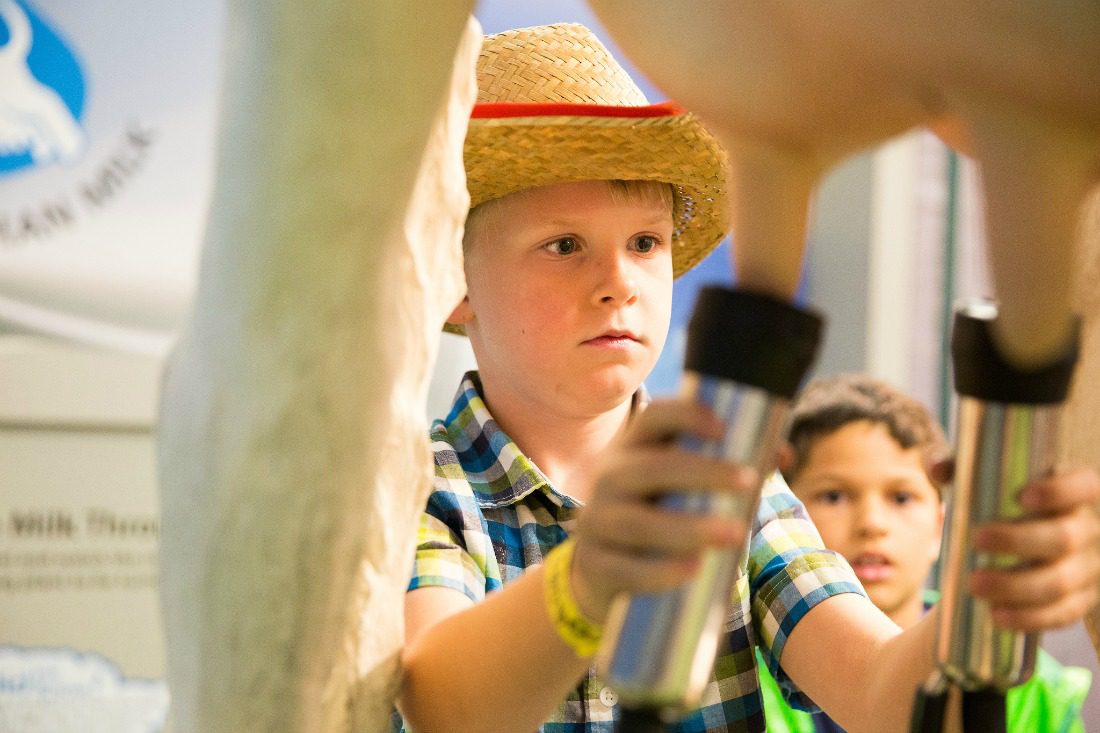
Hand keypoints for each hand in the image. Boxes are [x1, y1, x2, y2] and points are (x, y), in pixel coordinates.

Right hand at [569, 399, 756, 620]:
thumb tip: (781, 454)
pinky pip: (624, 568)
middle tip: (748, 481)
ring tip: (735, 534)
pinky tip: (692, 570)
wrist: (599, 570)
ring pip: (638, 522)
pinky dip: (659, 571)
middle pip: (649, 468)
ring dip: (688, 526)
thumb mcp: (679, 489)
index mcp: (633, 450)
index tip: (723, 427)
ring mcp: (597, 523)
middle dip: (701, 472)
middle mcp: (610, 479)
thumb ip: (725, 471)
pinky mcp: (595, 565)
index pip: (652, 418)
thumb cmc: (656, 517)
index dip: (686, 416)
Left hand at [969, 467, 1099, 630]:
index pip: (1085, 486)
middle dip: (1019, 541)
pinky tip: (998, 615)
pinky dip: (1029, 618)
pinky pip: (1061, 615)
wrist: (1019, 548)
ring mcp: (1089, 569)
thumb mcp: (981, 481)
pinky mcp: (1079, 602)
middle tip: (976, 539)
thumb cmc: (1000, 503)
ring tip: (974, 584)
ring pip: (1061, 582)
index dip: (1060, 491)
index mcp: (1076, 494)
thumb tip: (939, 468)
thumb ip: (959, 469)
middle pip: (1064, 537)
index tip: (1022, 497)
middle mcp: (1089, 530)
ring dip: (1017, 586)